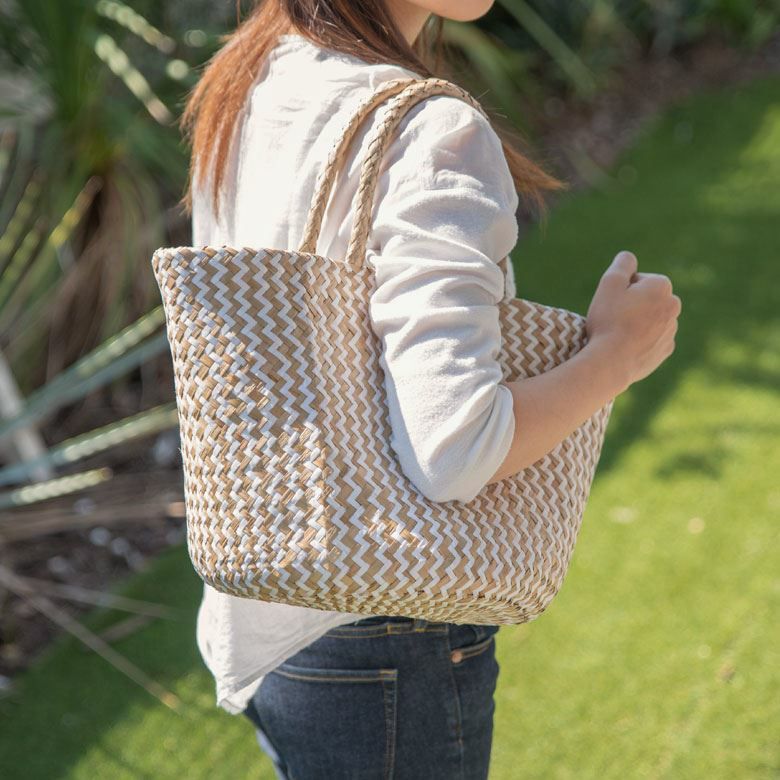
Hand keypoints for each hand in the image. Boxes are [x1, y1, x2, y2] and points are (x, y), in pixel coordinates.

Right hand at [585, 250, 681, 392]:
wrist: (612, 362)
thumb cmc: (609, 320)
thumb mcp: (609, 283)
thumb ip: (622, 264)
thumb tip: (629, 257)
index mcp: (662, 286)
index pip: (638, 280)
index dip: (621, 290)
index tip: (612, 303)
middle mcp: (673, 306)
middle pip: (647, 299)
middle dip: (633, 305)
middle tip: (613, 318)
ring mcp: (671, 330)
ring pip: (650, 319)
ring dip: (636, 322)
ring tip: (618, 334)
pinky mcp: (665, 350)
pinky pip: (652, 339)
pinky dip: (640, 341)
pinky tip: (626, 347)